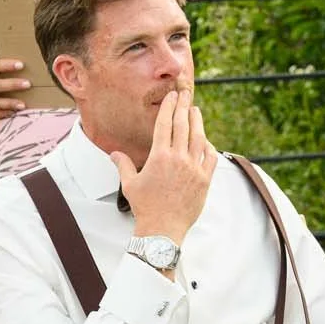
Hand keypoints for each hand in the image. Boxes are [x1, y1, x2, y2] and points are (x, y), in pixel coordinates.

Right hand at [111, 88, 213, 243]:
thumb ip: (123, 165)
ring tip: (195, 110)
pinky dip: (208, 145)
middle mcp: (178, 159)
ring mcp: (193, 168)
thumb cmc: (145, 207)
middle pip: (182, 125)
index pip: (164, 125)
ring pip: (198, 138)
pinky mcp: (204, 179)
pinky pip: (210, 157)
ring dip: (197, 121)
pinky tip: (205, 140)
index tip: (171, 97)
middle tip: (184, 94)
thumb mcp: (130, 184)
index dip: (168, 108)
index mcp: (159, 157)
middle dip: (183, 107)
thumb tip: (114, 154)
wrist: (163, 229)